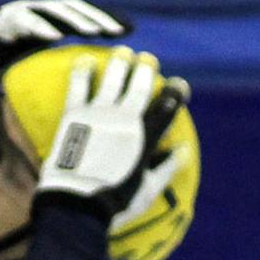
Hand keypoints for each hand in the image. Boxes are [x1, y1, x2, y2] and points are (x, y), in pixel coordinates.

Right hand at [0, 0, 128, 84]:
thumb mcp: (32, 68)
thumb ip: (53, 73)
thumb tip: (81, 104)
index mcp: (49, 23)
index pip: (84, 17)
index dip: (107, 20)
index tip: (130, 31)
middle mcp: (38, 14)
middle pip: (75, 10)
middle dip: (99, 17)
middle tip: (121, 31)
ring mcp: (20, 15)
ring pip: (54, 11)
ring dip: (76, 18)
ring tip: (95, 29)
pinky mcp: (2, 23)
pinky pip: (24, 23)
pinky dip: (40, 27)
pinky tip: (55, 35)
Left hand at [37, 50, 189, 221]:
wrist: (77, 206)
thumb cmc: (114, 205)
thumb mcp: (147, 191)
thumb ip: (167, 168)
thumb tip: (185, 151)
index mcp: (146, 137)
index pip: (168, 106)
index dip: (176, 92)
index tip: (178, 86)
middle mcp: (125, 120)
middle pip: (141, 83)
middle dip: (147, 69)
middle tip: (148, 61)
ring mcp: (99, 114)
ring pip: (113, 76)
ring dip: (121, 61)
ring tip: (124, 53)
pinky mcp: (75, 115)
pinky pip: (79, 84)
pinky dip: (83, 70)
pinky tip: (86, 60)